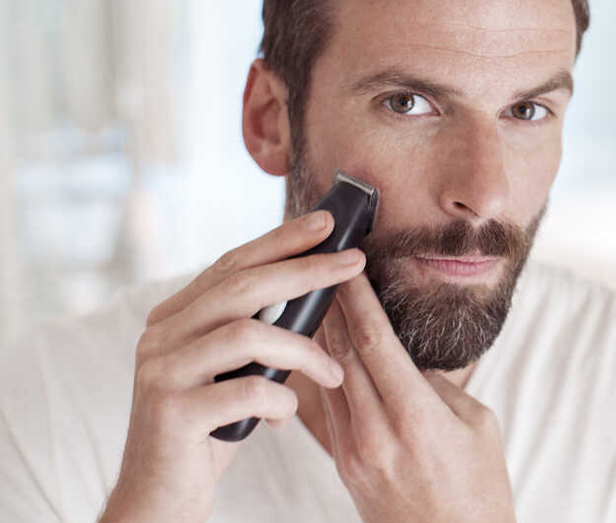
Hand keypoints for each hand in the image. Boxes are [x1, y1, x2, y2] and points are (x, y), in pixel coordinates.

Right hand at [99, 211, 361, 522]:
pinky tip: (284, 417)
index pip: (232, 265)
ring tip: (334, 373)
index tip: (326, 223)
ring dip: (303, 351)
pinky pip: (244, 390)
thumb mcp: (234, 372)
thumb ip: (256, 332)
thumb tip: (319, 285)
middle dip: (305, 271)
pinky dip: (278, 400)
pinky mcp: (170, 413)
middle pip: (242, 288)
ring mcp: (160, 372)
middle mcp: (159, 337)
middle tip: (354, 261)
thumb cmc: (209, 432)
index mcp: (173, 319)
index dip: (280, 240)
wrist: (158, 501)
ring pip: (246, 334)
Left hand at [316, 274, 516, 522]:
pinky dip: (326, 370)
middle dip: (331, 306)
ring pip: (328, 378)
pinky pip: (330, 406)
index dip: (357, 299)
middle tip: (323, 268)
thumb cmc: (479, 491)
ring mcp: (354, 453)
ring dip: (322, 336)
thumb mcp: (477, 426)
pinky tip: (324, 349)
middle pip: (340, 354)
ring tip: (318, 298)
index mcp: (416, 418)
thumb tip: (407, 356)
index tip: (348, 265)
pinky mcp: (344, 466)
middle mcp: (376, 434)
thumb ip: (440, 385)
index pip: (374, 343)